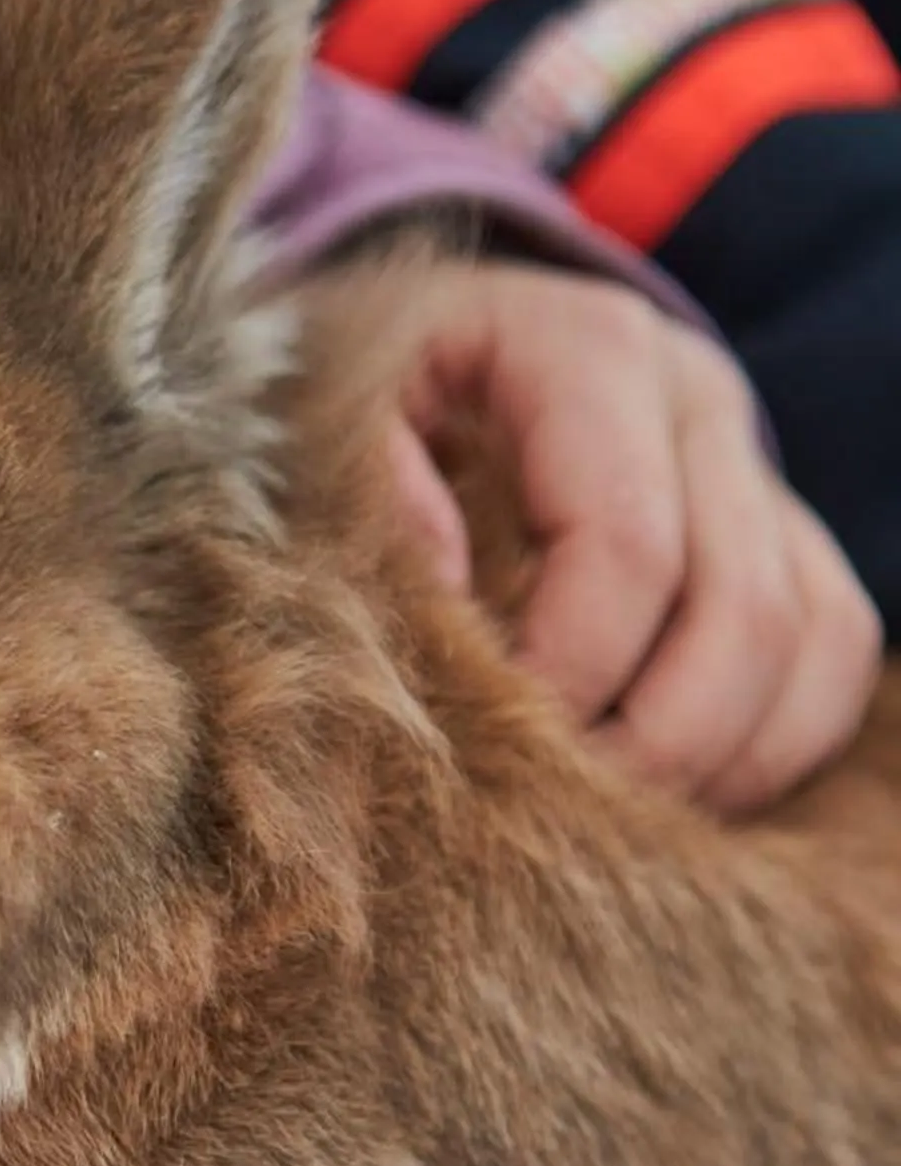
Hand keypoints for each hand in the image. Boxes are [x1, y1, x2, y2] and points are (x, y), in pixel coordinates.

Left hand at [385, 264, 882, 813]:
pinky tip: (672, 789)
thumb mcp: (332, 408)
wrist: (415, 357)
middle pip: (740, 609)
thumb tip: (445, 585)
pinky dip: (769, 749)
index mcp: (589, 351)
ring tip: (606, 815)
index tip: (488, 742)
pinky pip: (833, 659)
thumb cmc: (365, 395)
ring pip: (810, 642)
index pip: (628, 543)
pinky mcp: (782, 538)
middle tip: (551, 810)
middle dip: (650, 742)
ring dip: (718, 759)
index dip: (569, 670)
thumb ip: (374, 481)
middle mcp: (698, 401)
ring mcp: (756, 470)